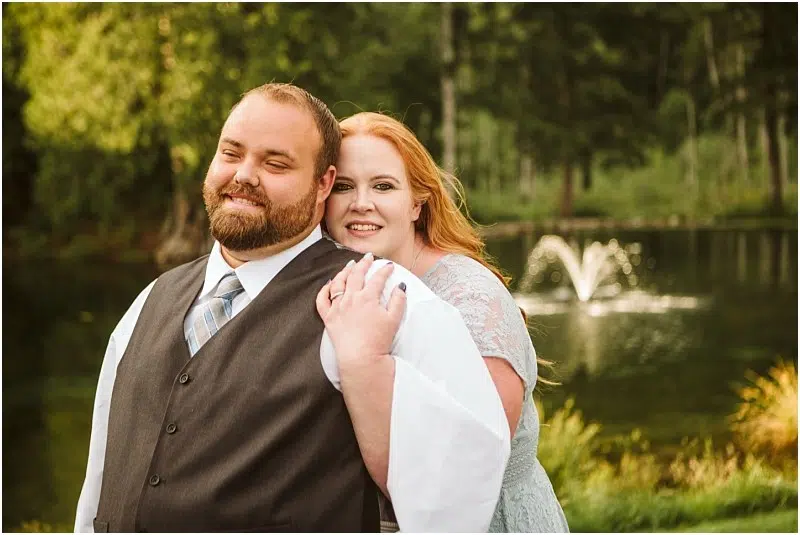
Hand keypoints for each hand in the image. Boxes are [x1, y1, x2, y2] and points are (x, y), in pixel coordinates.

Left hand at [316, 253, 406, 367]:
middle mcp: (351, 299)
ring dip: (344, 272)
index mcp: (368, 298)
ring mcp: (337, 307)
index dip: (384, 270)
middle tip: (368, 258)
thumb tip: (400, 287)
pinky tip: (328, 284)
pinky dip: (324, 290)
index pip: (377, 278)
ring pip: (338, 283)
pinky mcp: (328, 318)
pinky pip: (322, 300)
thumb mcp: (394, 320)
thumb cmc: (378, 341)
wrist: (361, 359)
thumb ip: (398, 301)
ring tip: (349, 266)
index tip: (388, 266)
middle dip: (363, 264)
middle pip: (356, 275)